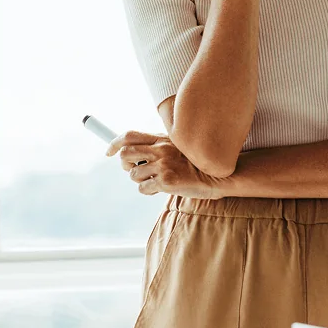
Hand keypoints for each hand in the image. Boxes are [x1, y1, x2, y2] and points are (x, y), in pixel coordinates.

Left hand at [106, 130, 224, 198]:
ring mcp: (163, 165)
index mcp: (162, 139)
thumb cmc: (196, 163)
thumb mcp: (178, 146)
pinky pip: (143, 189)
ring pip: (133, 175)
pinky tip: (161, 189)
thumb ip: (158, 146)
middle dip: (126, 165)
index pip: (129, 136)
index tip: (108, 151)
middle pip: (125, 154)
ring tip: (155, 181)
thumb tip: (133, 153)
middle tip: (137, 169)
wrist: (219, 175)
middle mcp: (160, 149)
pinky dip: (149, 191)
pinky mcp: (166, 181)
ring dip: (141, 180)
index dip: (114, 143)